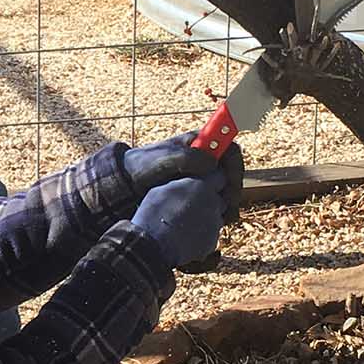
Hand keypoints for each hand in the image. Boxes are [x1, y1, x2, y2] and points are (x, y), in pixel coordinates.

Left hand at [126, 133, 243, 217]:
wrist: (127, 183)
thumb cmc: (144, 166)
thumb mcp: (165, 159)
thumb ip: (189, 158)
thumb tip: (214, 163)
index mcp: (201, 143)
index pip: (230, 149)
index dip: (236, 165)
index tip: (231, 182)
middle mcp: (205, 158)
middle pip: (232, 172)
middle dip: (233, 188)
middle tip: (229, 205)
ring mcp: (202, 175)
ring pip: (226, 188)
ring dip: (229, 202)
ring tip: (224, 217)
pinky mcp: (197, 191)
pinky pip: (216, 199)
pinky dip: (219, 210)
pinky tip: (216, 220)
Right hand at [130, 173, 226, 268]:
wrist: (155, 247)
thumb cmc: (153, 214)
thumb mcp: (161, 190)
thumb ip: (181, 185)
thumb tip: (186, 184)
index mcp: (202, 186)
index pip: (219, 177)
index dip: (211, 180)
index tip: (202, 184)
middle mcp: (214, 204)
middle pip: (219, 200)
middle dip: (210, 202)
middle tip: (191, 206)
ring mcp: (215, 225)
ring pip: (215, 219)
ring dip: (205, 220)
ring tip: (185, 225)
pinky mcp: (212, 242)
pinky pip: (210, 236)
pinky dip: (201, 236)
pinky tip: (185, 239)